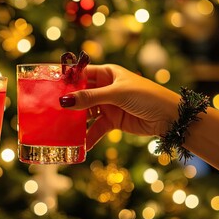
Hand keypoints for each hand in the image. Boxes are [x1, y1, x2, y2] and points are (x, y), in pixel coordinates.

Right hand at [60, 64, 180, 149]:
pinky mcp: (113, 121)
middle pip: (81, 94)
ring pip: (86, 113)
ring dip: (76, 121)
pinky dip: (89, 136)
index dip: (67, 80)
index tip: (48, 86)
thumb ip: (90, 98)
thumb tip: (65, 101)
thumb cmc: (146, 96)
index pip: (82, 74)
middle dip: (68, 102)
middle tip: (50, 110)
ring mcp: (108, 105)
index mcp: (107, 73)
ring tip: (60, 128)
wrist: (169, 117)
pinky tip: (80, 145)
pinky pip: (96, 128)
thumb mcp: (116, 94)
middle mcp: (105, 88)